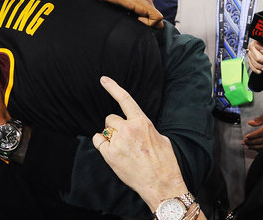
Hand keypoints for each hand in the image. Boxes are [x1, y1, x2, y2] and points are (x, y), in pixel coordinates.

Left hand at [92, 76, 187, 211]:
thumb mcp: (160, 138)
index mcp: (142, 122)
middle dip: (115, 126)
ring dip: (110, 136)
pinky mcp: (110, 155)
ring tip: (122, 149)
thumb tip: (139, 126)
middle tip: (124, 139)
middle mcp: (129, 129)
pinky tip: (111, 151)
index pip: (125, 99)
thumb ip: (145, 128)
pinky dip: (102, 144)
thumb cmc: (164, 162)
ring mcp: (118, 142)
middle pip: (111, 118)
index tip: (103, 79)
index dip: (113, 87)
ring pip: (105, 130)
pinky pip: (98, 141)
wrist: (161, 184)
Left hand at [242, 105, 262, 150]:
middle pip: (262, 140)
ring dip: (255, 147)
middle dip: (252, 142)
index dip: (253, 136)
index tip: (246, 137)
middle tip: (244, 142)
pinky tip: (255, 148)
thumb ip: (259, 119)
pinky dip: (261, 149)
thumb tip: (250, 123)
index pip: (261, 132)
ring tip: (247, 146)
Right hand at [247, 40, 262, 83]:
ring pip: (250, 56)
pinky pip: (250, 63)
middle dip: (258, 58)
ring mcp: (261, 54)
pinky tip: (261, 71)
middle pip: (252, 48)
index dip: (259, 46)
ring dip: (256, 65)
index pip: (259, 40)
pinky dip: (254, 68)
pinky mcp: (258, 62)